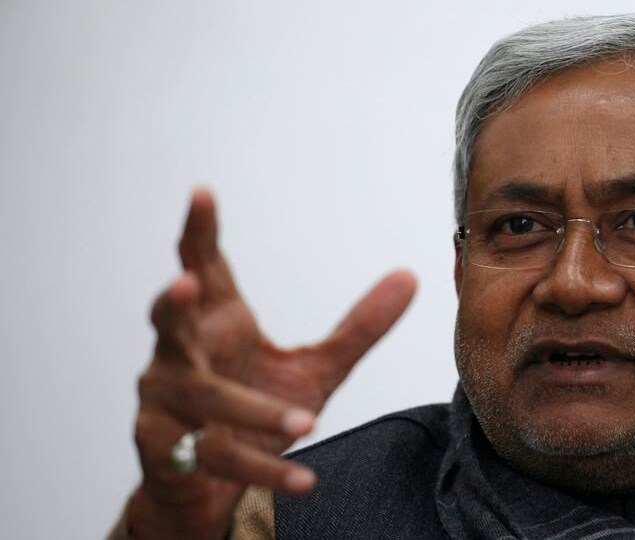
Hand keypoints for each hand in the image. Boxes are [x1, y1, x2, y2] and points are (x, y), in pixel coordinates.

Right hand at [128, 189, 416, 539]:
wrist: (212, 483)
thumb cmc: (256, 408)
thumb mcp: (318, 367)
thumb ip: (359, 326)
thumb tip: (411, 275)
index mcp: (218, 321)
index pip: (204, 268)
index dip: (199, 231)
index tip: (202, 192)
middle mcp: (182, 353)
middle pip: (168, 320)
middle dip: (173, 302)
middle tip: (185, 284)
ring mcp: (166, 401)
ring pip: (205, 399)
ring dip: (253, 412)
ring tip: (303, 427)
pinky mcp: (165, 449)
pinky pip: (217, 456)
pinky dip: (265, 469)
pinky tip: (306, 480)